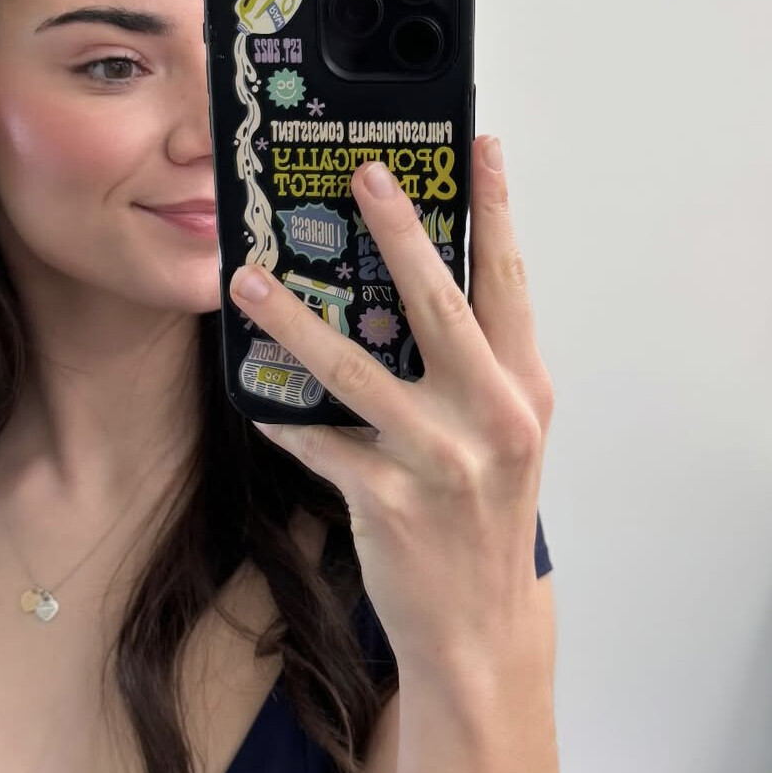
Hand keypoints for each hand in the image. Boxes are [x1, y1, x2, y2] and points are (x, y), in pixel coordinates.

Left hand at [229, 136, 554, 687]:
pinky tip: (254, 391)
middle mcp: (490, 415)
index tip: (478, 148)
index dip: (495, 211)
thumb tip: (416, 288)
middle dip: (400, 232)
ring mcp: (439, 458)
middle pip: (438, 303)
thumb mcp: (505, 435)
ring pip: (354, 367)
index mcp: (523, 388)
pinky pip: (318, 440)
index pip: (509, 281)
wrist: (481, 624)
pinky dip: (282, 413)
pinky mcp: (387, 499)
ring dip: (294, 318)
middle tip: (365, 174)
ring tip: (248, 278)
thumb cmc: (487, 517)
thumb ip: (476, 367)